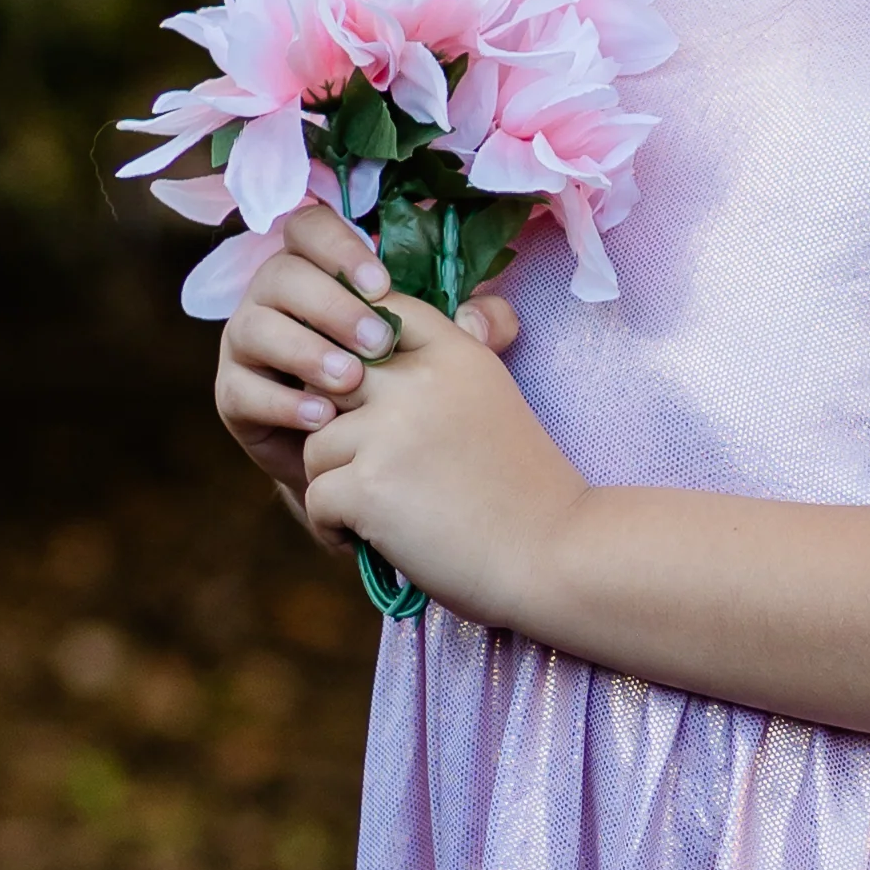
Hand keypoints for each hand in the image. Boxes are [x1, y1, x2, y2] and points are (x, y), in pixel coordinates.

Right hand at [214, 199, 516, 537]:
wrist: (361, 463)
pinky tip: (323, 419)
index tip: (383, 286)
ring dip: (305, 351)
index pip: (309, 228)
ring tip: (351, 381)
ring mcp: (246, 345)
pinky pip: (242, 389)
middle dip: (331, 306)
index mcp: (317, 270)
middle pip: (281, 275)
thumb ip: (469, 332)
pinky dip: (283, 402)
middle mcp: (273, 298)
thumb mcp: (435, 357)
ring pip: (255, 327)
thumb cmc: (396, 390)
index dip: (340, 248)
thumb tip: (495, 319)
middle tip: (379, 343)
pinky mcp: (233, 396)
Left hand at [296, 284, 585, 623]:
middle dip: (339, 428)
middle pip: (330, 380)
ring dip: (335, 485)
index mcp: (456, 353)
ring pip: (315, 445)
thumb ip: (440, 373)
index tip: (376, 400)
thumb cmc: (524, 493)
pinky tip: (376, 543)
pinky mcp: (368, 486)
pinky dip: (334, 529)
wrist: (554, 557)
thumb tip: (364, 363)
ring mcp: (390, 432)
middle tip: (371, 470)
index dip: (361, 350)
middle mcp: (419, 380)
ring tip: (381, 516)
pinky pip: (315, 498)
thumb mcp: (491, 403)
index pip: (380, 312)